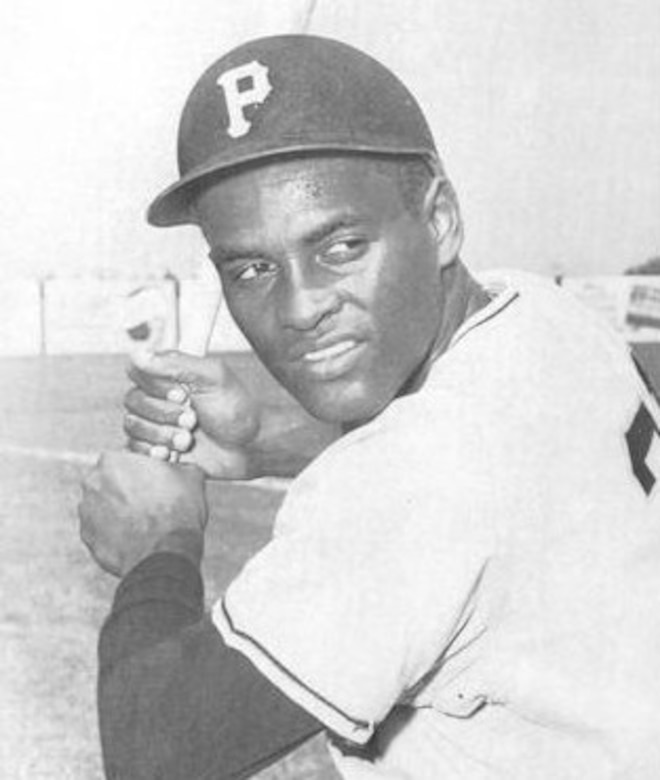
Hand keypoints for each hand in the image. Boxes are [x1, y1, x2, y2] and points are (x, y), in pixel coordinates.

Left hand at [79, 451, 206, 576]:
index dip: (142, 470)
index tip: (154, 481)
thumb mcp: (189, 475)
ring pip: (103, 505)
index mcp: (113, 460)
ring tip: (143, 522)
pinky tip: (134, 537)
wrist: (166, 552)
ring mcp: (86, 510)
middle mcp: (92, 481)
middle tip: (149, 502)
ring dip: (118, 510)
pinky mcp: (87, 536)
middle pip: (110, 480)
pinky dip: (114, 531)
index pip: (125, 459)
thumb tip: (180, 467)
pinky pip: (100, 529)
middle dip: (126, 489)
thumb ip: (177, 465)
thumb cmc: (177, 510)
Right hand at [124, 351, 260, 479]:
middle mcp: (160, 397)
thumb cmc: (238, 411)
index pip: (137, 371)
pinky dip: (152, 451)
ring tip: (188, 440)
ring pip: (132, 424)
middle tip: (193, 420)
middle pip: (132, 400)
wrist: (250, 449)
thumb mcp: (213, 378)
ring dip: (161, 434)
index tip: (182, 395)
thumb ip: (176, 364)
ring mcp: (156, 422)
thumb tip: (138, 354)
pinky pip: (133, 448)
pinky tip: (172, 454)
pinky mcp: (155, 447)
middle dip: (164, 414)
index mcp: (171, 375)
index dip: (155, 386)